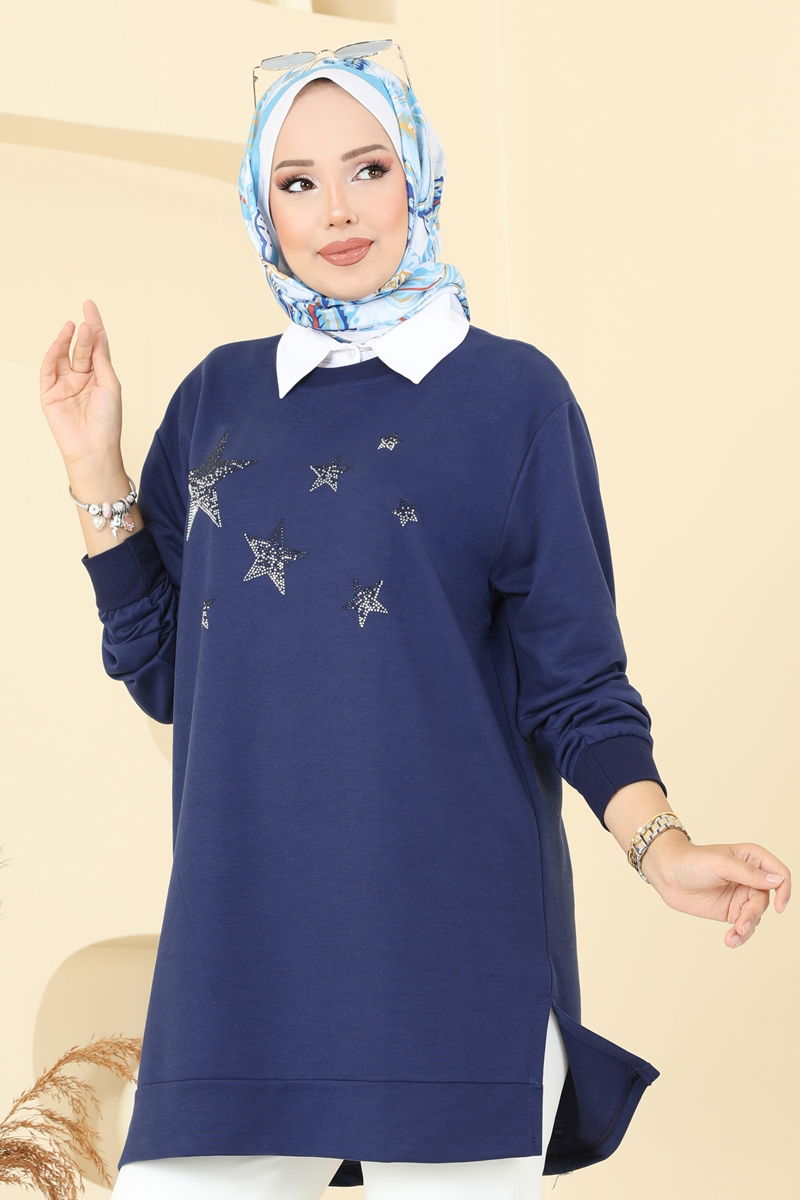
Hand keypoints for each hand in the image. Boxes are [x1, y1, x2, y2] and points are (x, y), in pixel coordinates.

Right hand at [39, 298, 122, 470]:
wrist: (94, 448)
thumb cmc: (107, 421)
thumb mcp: (110, 386)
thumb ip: (101, 361)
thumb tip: (97, 337)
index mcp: (100, 377)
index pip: (97, 347)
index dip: (95, 326)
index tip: (90, 306)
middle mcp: (82, 378)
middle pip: (83, 349)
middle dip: (85, 333)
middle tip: (86, 318)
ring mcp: (65, 385)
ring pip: (65, 356)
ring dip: (68, 340)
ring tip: (74, 326)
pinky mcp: (50, 393)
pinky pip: (49, 369)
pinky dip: (53, 354)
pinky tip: (61, 342)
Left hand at [642, 836, 790, 948]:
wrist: (666, 874)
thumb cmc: (692, 861)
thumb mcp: (720, 864)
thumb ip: (749, 873)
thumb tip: (777, 880)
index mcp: (752, 858)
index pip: (780, 874)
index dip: (784, 891)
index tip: (778, 908)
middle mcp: (751, 877)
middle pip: (766, 900)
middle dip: (753, 914)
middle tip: (740, 925)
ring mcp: (741, 895)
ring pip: (756, 916)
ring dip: (746, 928)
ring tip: (732, 936)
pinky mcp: (731, 911)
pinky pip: (744, 926)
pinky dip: (740, 935)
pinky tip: (730, 941)